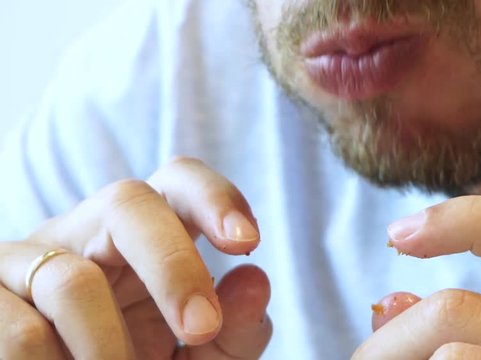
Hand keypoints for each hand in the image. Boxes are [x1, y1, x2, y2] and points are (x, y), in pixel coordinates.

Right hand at [0, 157, 271, 359]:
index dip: (215, 197)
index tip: (248, 242)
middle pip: (128, 201)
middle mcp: (88, 232)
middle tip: (200, 328)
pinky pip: (22, 331)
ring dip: (110, 349)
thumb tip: (257, 281)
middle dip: (173, 266)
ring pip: (72, 280)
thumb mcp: (194, 357)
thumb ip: (232, 330)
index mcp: (144, 237)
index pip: (178, 183)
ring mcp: (29, 260)